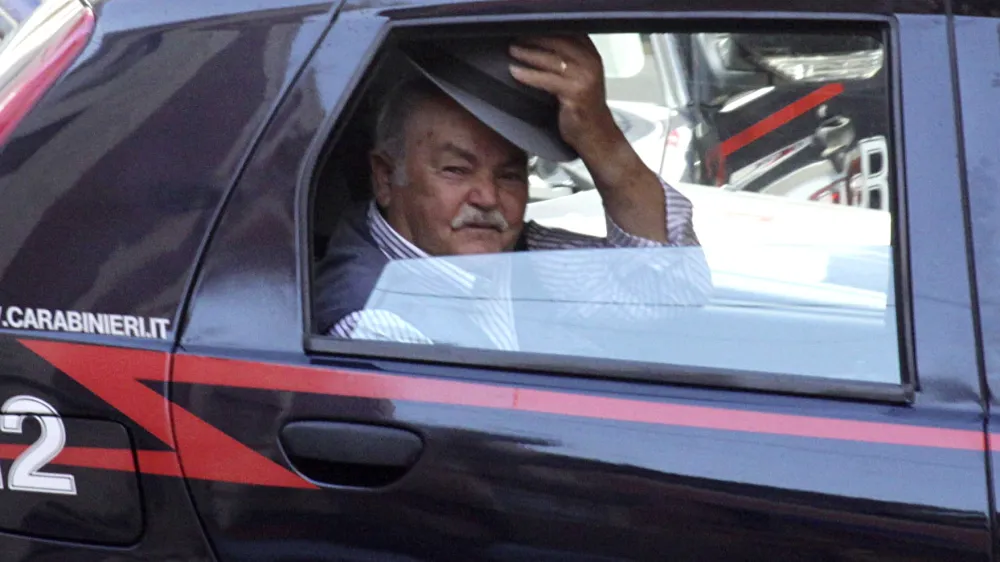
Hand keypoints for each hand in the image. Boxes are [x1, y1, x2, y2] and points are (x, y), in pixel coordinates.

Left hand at [508, 35, 624, 160]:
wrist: (596, 134)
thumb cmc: (583, 107)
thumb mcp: (580, 77)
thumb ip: (566, 60)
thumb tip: (538, 44)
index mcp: (592, 55)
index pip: (568, 33)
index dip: (546, 29)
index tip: (526, 29)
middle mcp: (591, 62)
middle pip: (558, 41)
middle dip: (534, 38)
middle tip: (514, 39)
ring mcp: (584, 77)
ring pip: (551, 59)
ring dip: (528, 54)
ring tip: (512, 51)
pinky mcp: (576, 93)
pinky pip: (546, 79)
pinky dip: (529, 75)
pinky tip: (515, 72)